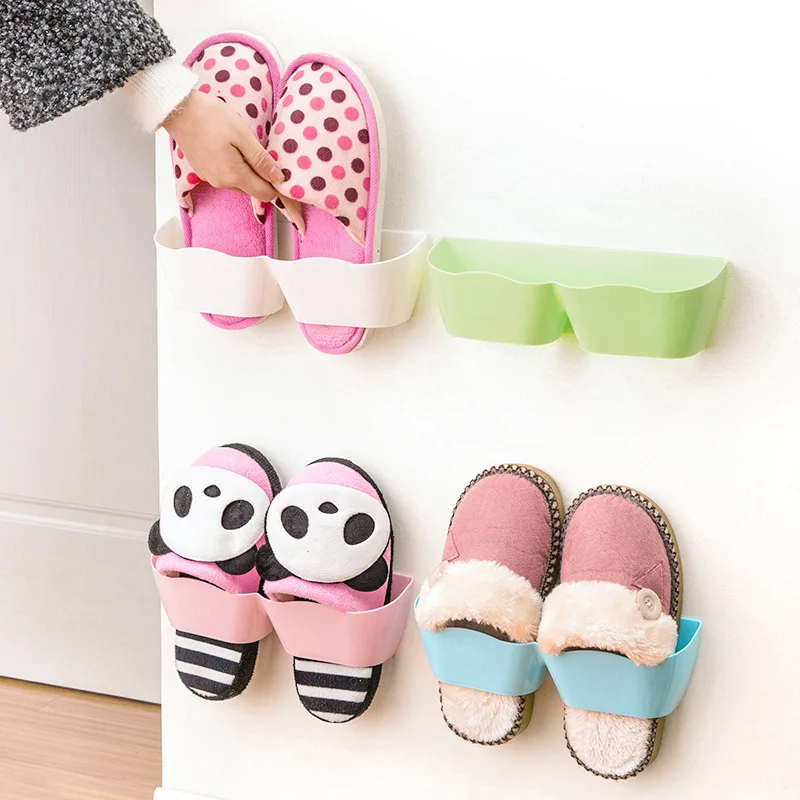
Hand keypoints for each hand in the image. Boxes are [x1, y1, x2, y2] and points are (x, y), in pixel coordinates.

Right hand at [163, 90, 282, 202]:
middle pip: (252, 189)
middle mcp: (221, 183)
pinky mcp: (203, 170)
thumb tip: (278, 178)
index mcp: (234, 177)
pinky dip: (234, 167)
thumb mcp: (243, 136)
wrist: (177, 109)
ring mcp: (210, 178)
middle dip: (262, 177)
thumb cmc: (210, 118)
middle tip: (263, 152)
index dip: (275, 185)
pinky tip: (231, 148)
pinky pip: (226, 175)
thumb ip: (261, 160)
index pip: (264, 194)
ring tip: (245, 147)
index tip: (280, 169)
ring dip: (247, 171)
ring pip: (239, 183)